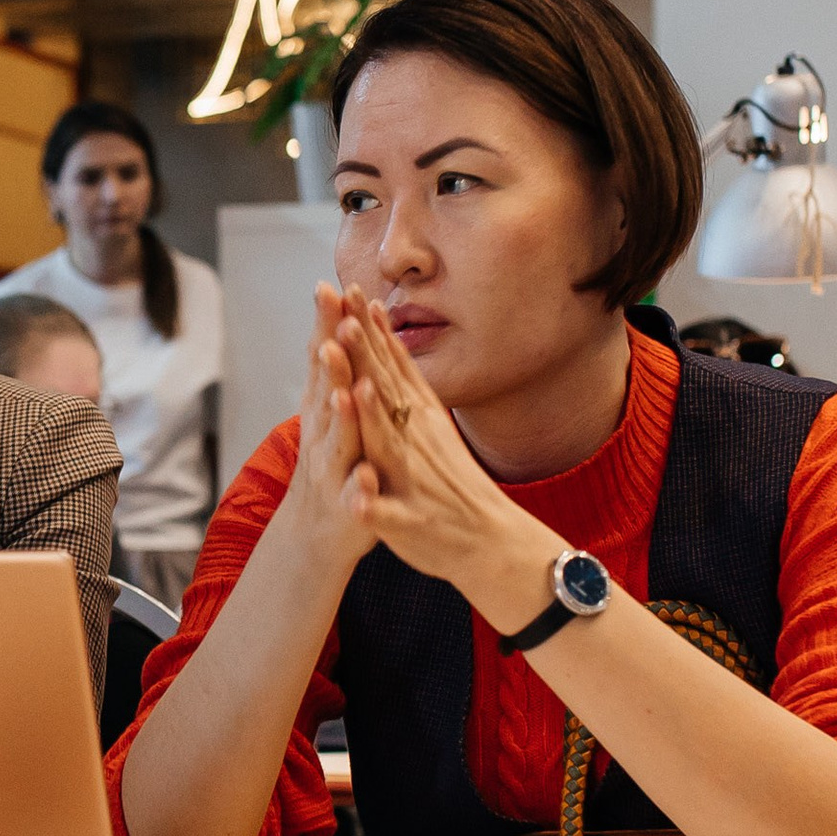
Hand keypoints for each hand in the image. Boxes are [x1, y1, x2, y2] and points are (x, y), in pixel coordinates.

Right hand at [273, 284, 376, 583]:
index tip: (330, 287)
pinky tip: (365, 477)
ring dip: (340, 417)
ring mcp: (333, 470)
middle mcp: (322, 433)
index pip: (325, 359)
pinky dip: (359, 487)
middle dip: (329, 355)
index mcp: (324, 407)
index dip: (326, 325)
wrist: (317, 531)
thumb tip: (336, 318)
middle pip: (326, 389)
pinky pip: (355, 496)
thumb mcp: (333, 412)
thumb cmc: (334, 463)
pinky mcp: (348, 507)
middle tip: (334, 322)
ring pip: (336, 440)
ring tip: (344, 391)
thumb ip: (334, 370)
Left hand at [333, 289, 558, 633]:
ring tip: (354, 386)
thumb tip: (384, 340)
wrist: (490, 542)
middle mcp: (416, 441)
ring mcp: (412, 479)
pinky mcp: (408, 521)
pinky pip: (386, 511)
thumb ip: (404, 385)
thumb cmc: (450, 483)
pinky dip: (372, 499)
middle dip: (366, 357)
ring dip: (372, 416)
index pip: (390, 367)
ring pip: (388, 444)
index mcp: (417, 418)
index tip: (352, 293)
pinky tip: (360, 489)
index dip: (370, 332)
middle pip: (386, 392)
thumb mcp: (429, 425)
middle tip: (347, 317)